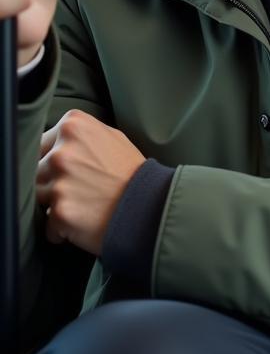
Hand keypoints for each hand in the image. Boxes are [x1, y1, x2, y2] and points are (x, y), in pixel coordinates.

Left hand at [36, 110, 144, 255]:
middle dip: (52, 181)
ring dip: (55, 203)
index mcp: (73, 125)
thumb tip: (54, 142)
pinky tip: (85, 218)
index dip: (53, 158)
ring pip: (38, 197)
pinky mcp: (59, 212)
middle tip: (81, 186)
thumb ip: (80, 134)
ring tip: (83, 202)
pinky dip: (62, 227)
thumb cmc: (130, 170)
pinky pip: (48, 224)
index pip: (41, 144)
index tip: (70, 167)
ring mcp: (59, 183)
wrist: (148, 203)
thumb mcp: (112, 136)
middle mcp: (62, 152)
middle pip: (36, 171)